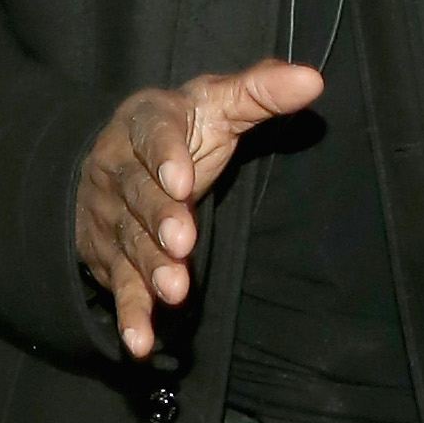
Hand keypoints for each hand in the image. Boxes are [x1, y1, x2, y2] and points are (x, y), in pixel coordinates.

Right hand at [76, 59, 324, 360]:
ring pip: (131, 243)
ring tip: (174, 291)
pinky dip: (130, 314)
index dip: (166, 157)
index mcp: (145, 123)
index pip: (154, 136)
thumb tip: (311, 80)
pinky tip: (140, 342)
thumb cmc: (181, 130)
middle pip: (139, 195)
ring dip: (150, 269)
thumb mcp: (216, 104)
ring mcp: (113, 217)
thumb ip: (261, 92)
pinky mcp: (112, 257)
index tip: (184, 179)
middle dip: (160, 219)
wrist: (114, 159)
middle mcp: (120, 169)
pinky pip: (120, 286)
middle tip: (182, 242)